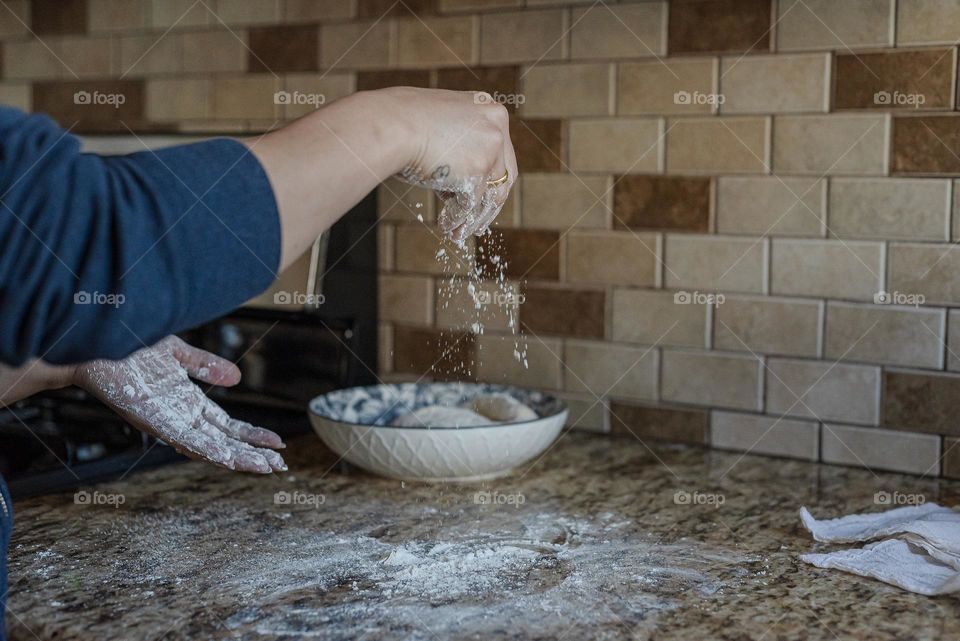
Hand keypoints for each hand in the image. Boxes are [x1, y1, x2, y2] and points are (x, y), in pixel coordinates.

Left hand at [72, 336, 285, 473]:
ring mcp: (166, 421)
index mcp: (187, 403)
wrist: (96, 339)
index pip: (227, 427)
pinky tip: (227, 457)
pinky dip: (207, 449)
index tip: (278, 445)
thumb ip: (206, 365)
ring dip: (237, 458)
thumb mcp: (177, 351)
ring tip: (264, 468)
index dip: (253, 437)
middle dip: (253, 455)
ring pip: (208, 447)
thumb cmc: (129, 345)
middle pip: (224, 442)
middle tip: (281, 468)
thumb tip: (237, 379)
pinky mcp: (151, 419)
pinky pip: (183, 439)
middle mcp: (179, 417)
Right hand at [382, 87, 518, 241]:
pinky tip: (447, 227)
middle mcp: (496, 127)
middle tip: (478, 221)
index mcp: (489, 110)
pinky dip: (457, 219)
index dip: (492, 179)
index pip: (501, 153)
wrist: (390, 124)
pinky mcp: (477, 172)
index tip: (484, 197)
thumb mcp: (443, 124)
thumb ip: (460, 144)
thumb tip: (461, 175)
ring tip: (459, 231)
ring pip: (488, 195)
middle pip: (502, 176)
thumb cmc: (403, 122)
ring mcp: (490, 150)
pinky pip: (469, 205)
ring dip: (473, 218)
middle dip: (488, 204)